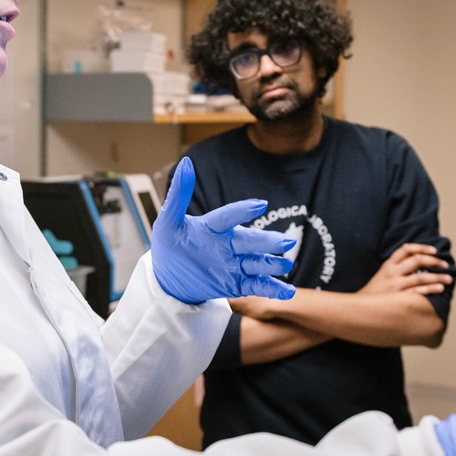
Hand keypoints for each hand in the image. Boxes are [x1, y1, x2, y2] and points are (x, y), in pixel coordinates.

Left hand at [151, 158, 297, 304]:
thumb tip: (186, 163)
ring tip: (285, 264)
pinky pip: (256, 285)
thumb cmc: (169, 245)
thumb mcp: (167, 222)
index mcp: (213, 226)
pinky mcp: (237, 283)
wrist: (169, 277)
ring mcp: (234, 264)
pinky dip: (272, 288)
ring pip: (257, 263)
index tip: (260, 205)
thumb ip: (178, 195)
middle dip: (268, 242)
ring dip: (272, 264)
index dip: (242, 211)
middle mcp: (228, 244)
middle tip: (286, 242)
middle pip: (250, 241)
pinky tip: (288, 292)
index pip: (228, 217)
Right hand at [361, 243, 451, 295]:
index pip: (406, 249)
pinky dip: (431, 289)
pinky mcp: (398, 299)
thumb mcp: (381, 275)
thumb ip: (396, 269)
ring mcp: (395, 286)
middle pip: (417, 260)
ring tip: (448, 279)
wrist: (359, 310)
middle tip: (445, 265)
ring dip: (438, 277)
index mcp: (387, 265)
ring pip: (421, 277)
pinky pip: (418, 292)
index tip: (434, 250)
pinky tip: (440, 288)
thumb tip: (418, 265)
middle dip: (434, 261)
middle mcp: (392, 273)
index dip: (421, 247)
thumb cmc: (374, 294)